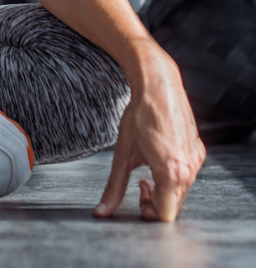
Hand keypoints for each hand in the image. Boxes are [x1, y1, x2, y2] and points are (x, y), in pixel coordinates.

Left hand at [93, 47, 204, 221]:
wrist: (157, 85)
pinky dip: (174, 174)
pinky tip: (159, 156)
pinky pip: (188, 173)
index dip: (148, 211)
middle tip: (139, 181)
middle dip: (155, 199)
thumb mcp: (122, 153)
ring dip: (164, 186)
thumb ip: (114, 186)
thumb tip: (101, 212)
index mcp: (171, 173)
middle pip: (174, 204)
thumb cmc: (138, 116)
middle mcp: (189, 169)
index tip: (137, 193)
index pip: (165, 214)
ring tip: (147, 166)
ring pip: (182, 190)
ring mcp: (196, 160)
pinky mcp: (198, 150)